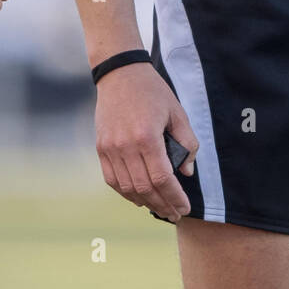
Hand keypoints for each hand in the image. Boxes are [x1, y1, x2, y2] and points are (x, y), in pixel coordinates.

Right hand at [95, 64, 198, 222]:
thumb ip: (187, 143)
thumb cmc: (153, 92)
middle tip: (174, 213)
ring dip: (144, 202)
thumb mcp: (177, 113)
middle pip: (144, 188)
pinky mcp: (101, 148)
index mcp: (147, 136)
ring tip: (160, 208)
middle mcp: (125, 146)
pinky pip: (112, 179)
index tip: (184, 207)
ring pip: (127, 188)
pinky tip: (139, 197)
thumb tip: (187, 172)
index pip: (162, 178)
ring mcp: (110, 148)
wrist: (120, 74)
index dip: (175, 197)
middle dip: (162, 204)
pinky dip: (126, 192)